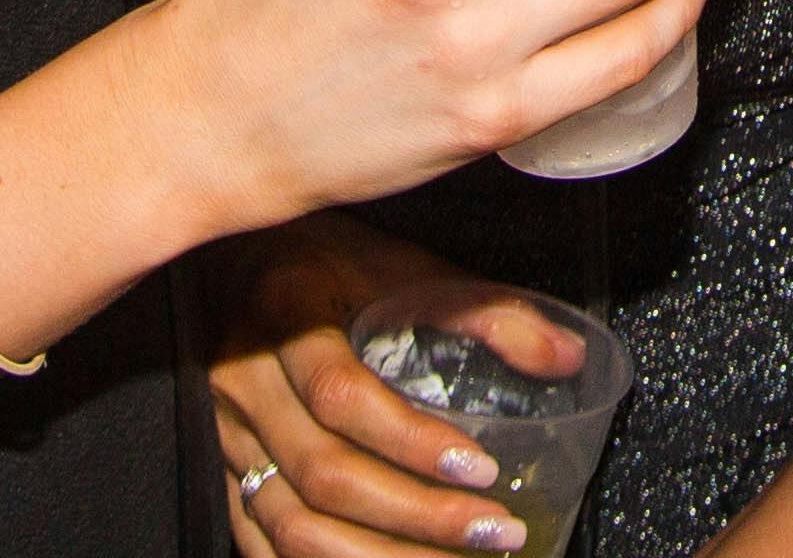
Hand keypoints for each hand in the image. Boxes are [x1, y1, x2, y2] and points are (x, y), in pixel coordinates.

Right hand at [211, 219, 551, 557]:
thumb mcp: (408, 269)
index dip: (413, 443)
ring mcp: (228, 434)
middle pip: (323, 475)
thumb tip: (567, 357)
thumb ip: (489, 312)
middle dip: (417, 517)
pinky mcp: (225, 471)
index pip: (343, 398)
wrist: (245, 262)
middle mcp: (247, 382)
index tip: (484, 469)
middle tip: (494, 532)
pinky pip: (262, 542)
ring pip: (293, 524)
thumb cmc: (334, 264)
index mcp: (288, 315)